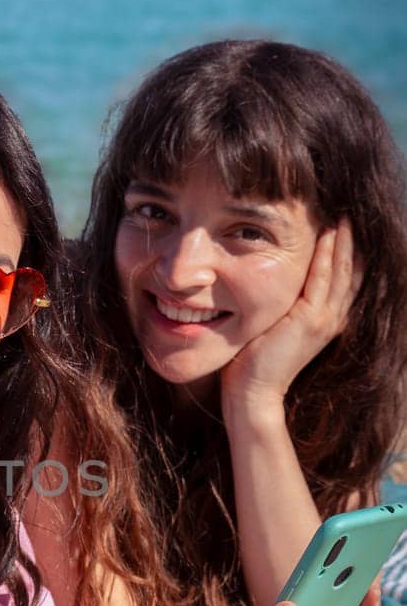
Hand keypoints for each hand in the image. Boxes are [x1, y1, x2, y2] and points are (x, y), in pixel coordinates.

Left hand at [221, 220, 360, 411]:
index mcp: (325, 320)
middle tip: (347, 212)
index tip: (340, 226)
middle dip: (349, 241)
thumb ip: (280, 305)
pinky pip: (324, 278)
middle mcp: (332, 318)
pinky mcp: (310, 319)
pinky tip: (328, 232)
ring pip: (342, 270)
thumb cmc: (253, 363)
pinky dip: (328, 254)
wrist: (254, 393)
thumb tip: (264, 284)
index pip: (343, 279)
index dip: (345, 252)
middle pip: (350, 270)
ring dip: (343, 241)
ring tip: (342, 215)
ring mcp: (325, 319)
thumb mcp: (273, 326)